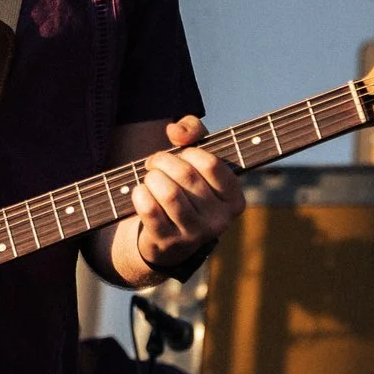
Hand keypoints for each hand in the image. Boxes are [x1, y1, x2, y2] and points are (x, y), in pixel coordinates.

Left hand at [131, 115, 244, 272]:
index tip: (178, 153)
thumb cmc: (186, 189)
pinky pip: (150, 211)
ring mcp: (194, 235)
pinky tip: (140, 192)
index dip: (189, 152)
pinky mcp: (168, 242)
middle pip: (186, 175)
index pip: (212, 164)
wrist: (169, 238)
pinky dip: (140, 194)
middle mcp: (219, 221)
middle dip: (163, 161)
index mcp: (234, 200)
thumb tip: (175, 131)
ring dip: (151, 177)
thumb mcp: (197, 157)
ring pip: (169, 193)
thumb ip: (193, 130)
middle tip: (154, 163)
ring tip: (149, 178)